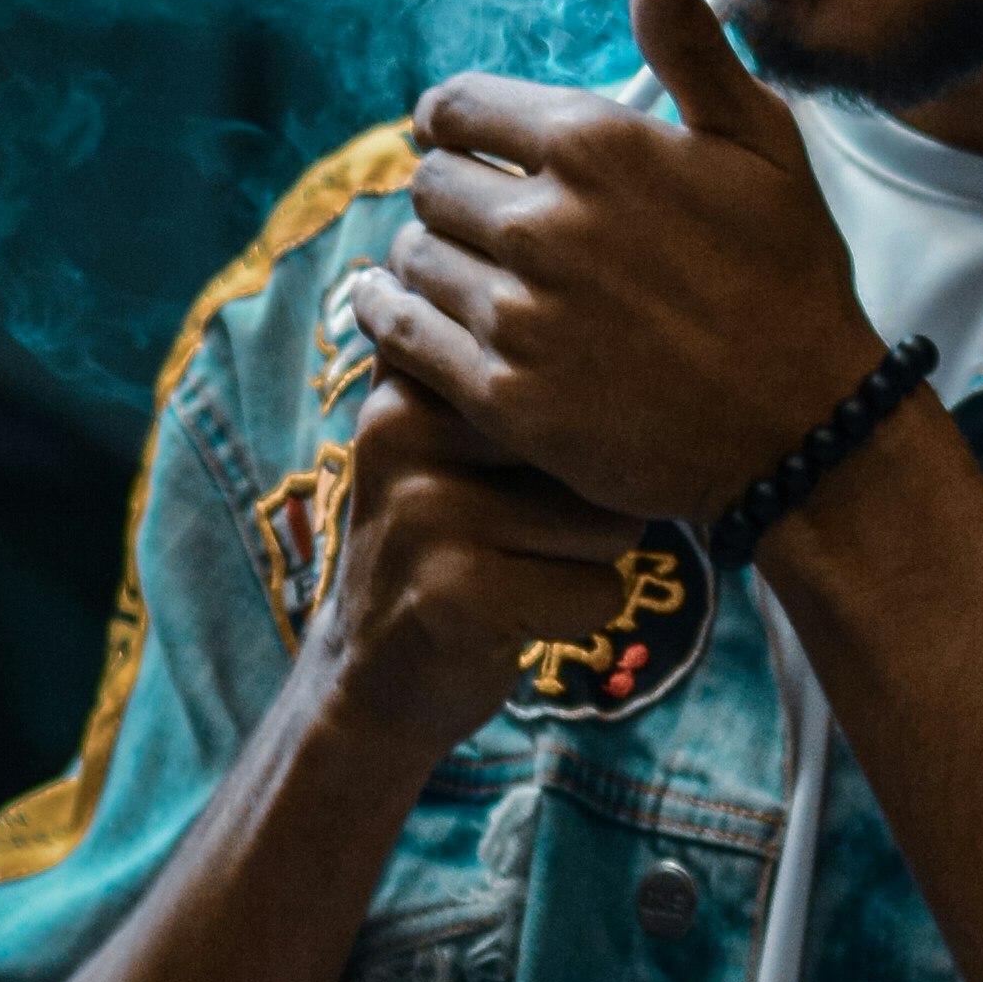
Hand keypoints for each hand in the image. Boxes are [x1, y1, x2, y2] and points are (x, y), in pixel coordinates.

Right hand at [315, 368, 648, 757]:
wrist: (370, 676)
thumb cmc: (446, 542)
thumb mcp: (446, 438)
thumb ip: (492, 365)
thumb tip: (607, 306)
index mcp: (411, 376)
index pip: (566, 374)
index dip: (592, 426)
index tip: (561, 459)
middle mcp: (406, 427)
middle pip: (599, 444)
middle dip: (593, 501)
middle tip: (519, 531)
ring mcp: (425, 509)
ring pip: (612, 525)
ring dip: (586, 563)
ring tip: (513, 572)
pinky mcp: (456, 590)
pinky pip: (599, 591)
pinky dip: (578, 615)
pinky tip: (513, 618)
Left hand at [358, 0, 878, 522]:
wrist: (802, 431)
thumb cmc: (788, 275)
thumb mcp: (759, 142)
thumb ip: (688, 41)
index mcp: (596, 144)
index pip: (457, 106)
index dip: (455, 122)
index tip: (464, 142)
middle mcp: (545, 222)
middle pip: (430, 183)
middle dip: (451, 192)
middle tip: (480, 218)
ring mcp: (519, 313)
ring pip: (411, 257)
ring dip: (427, 258)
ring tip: (460, 271)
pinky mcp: (502, 396)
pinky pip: (401, 334)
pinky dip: (387, 316)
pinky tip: (393, 309)